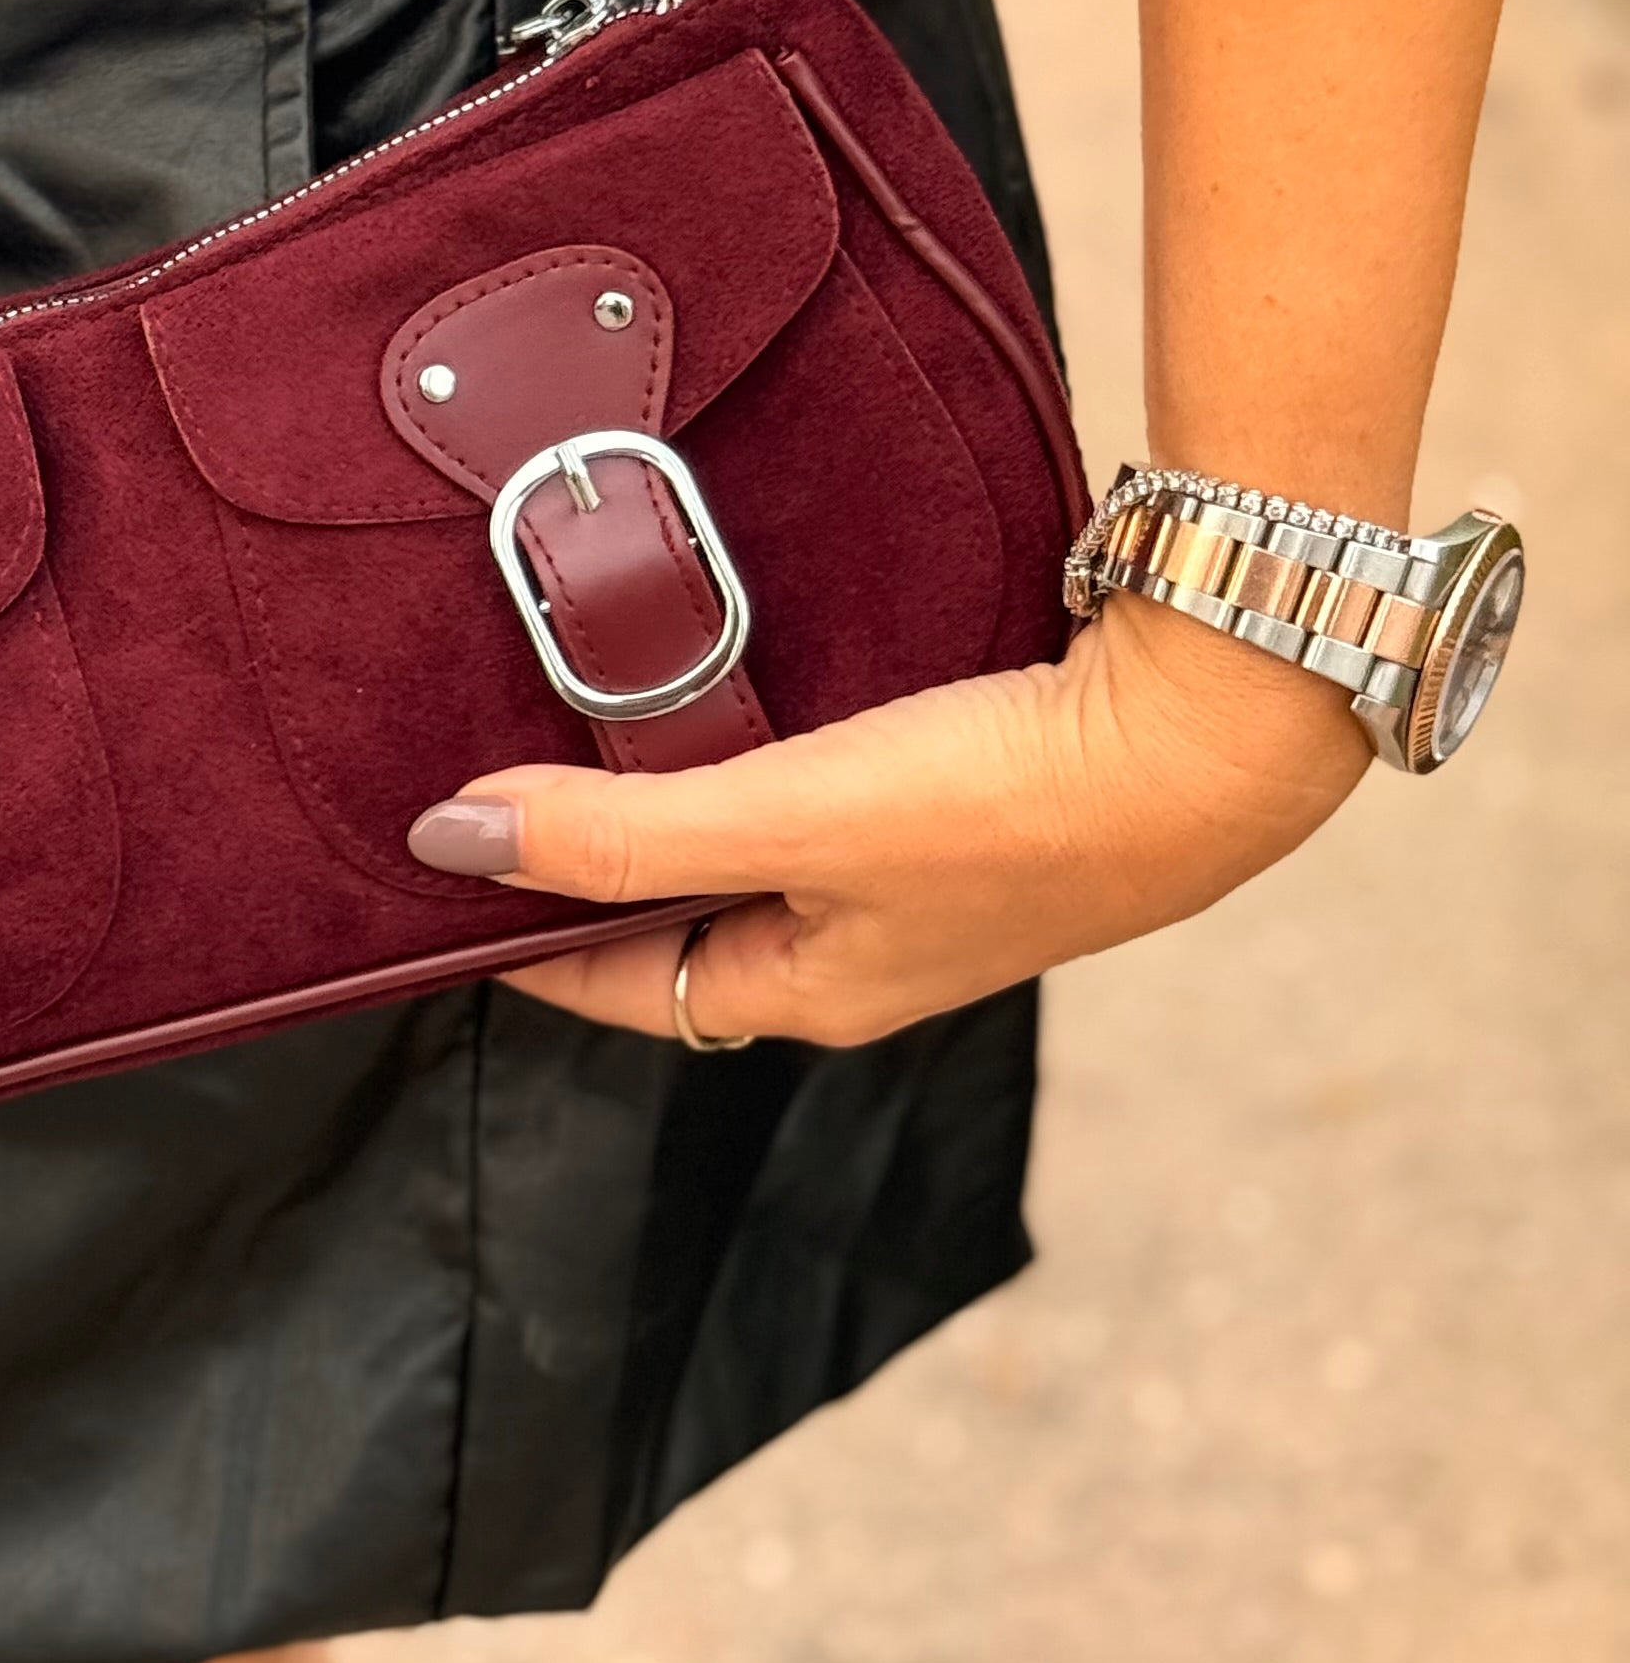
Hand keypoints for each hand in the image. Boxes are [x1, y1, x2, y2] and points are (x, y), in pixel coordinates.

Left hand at [407, 593, 1369, 1045]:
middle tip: (503, 773)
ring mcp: (927, 877)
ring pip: (762, 842)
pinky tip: (752, 671)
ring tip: (601, 709)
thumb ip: (618, 833)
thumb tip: (449, 839)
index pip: (617, 984)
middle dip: (596, 859)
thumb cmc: (1015, 800)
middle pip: (686, 913)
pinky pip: (832, 781)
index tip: (437, 873)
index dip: (521, 933)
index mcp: (811, 991)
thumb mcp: (789, 818)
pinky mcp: (977, 791)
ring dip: (685, 792)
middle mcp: (865, 949)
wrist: (1224, 724)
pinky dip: (770, 741)